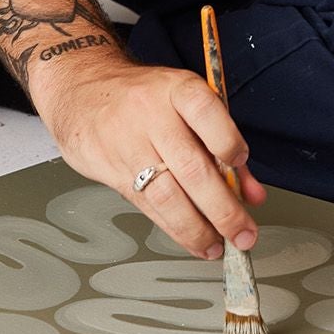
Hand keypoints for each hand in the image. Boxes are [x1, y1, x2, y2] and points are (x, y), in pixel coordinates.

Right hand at [33, 42, 264, 260]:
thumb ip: (222, 145)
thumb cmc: (145, 98)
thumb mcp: (185, 102)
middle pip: (191, 167)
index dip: (227, 141)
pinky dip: (175, 228)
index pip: (206, 112)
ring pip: (167, 195)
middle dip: (223, 208)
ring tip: (218, 244)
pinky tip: (194, 239)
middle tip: (243, 233)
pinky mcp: (111, 170)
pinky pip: (148, 206)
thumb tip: (251, 194)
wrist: (82, 90)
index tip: (241, 163)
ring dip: (197, 228)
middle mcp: (151, 115)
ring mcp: (127, 144)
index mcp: (176, 89)